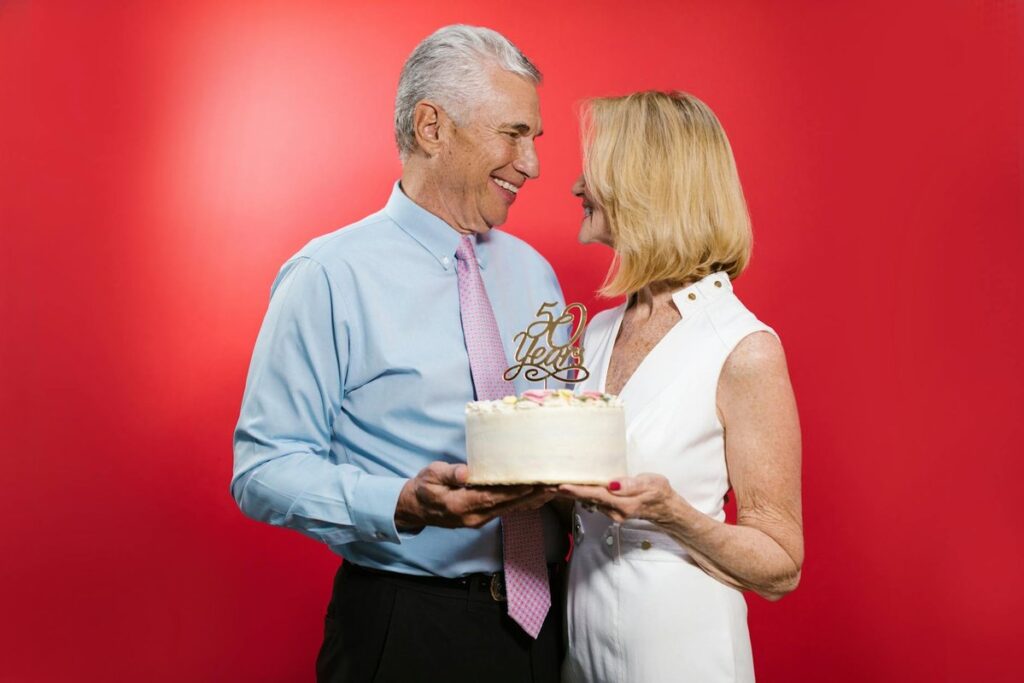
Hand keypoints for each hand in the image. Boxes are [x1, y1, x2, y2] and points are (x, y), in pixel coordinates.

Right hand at [395, 462, 554, 530]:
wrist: (415, 508)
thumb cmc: (423, 489)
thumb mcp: (431, 476)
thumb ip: (449, 474)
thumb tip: (466, 473)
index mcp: (460, 506)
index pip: (492, 497)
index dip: (514, 490)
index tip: (533, 481)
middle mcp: (474, 517)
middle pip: (508, 505)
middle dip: (532, 494)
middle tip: (554, 483)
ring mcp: (480, 519)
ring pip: (511, 509)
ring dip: (533, 499)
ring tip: (553, 488)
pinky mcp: (483, 517)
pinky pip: (507, 510)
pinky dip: (524, 502)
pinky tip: (538, 495)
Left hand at [558, 474, 677, 523]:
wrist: (665, 509)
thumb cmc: (659, 493)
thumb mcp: (651, 484)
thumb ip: (631, 485)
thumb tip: (612, 484)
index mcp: (623, 503)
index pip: (596, 494)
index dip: (577, 490)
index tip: (561, 485)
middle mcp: (614, 510)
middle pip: (586, 498)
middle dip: (566, 491)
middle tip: (546, 482)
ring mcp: (611, 511)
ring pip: (586, 500)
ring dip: (569, 493)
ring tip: (550, 482)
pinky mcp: (609, 508)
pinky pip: (591, 500)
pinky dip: (577, 493)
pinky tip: (567, 487)